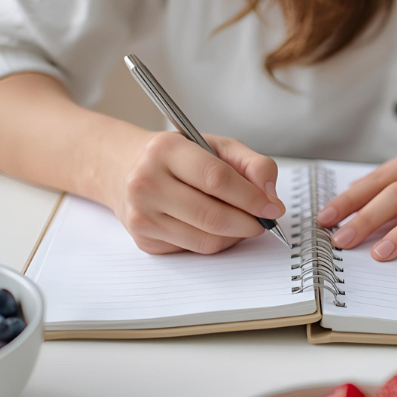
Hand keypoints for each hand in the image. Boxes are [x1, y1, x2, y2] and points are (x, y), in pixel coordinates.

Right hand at [106, 132, 284, 254]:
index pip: (216, 179)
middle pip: (212, 215)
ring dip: (234, 236)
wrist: (123, 168)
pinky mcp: (143, 239)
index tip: (273, 207)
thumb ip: (251, 164)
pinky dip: (215, 242)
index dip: (251, 197)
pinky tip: (214, 226)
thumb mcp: (215, 146)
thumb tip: (270, 196)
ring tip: (242, 221)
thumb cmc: (177, 157)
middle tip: (264, 221)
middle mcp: (146, 183)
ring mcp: (141, 215)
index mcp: (165, 150)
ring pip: (205, 240)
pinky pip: (193, 250)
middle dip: (248, 223)